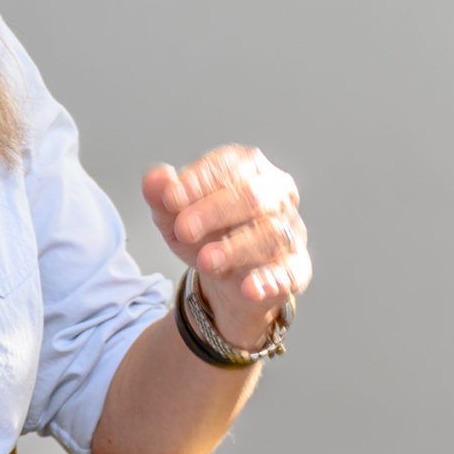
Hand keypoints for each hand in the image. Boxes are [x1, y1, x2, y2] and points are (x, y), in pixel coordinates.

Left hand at [143, 147, 311, 351]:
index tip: (170, 199)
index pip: (230, 165)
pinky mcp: (297, 267)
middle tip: (184, 229)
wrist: (226, 281)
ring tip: (206, 261)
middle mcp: (276, 195)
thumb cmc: (206, 235)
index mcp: (249, 169)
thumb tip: (155, 178)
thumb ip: (163, 196)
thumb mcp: (175, 217)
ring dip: (236, 248)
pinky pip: (291, 272)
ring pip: (272, 234)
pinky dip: (271, 280)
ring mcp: (291, 231)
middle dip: (216, 212)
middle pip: (254, 197)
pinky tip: (249, 288)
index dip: (200, 180)